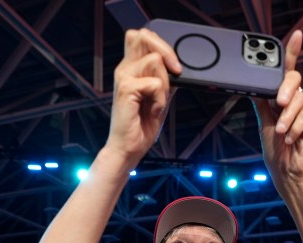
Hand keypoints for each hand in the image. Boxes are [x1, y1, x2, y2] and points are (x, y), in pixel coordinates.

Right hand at [105, 28, 181, 167]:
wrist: (129, 147)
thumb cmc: (141, 125)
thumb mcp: (160, 98)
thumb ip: (166, 80)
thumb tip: (178, 67)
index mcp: (132, 68)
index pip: (143, 37)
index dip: (162, 44)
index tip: (175, 66)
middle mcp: (125, 69)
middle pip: (143, 36)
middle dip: (166, 51)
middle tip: (175, 72)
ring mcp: (124, 77)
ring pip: (155, 60)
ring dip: (165, 82)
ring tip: (158, 101)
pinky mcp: (126, 89)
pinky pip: (155, 83)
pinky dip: (161, 99)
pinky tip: (154, 110)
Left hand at [253, 31, 302, 183]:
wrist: (284, 170)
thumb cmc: (274, 149)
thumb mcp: (262, 122)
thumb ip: (260, 102)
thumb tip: (252, 84)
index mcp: (280, 97)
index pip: (285, 71)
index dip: (292, 52)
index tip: (296, 36)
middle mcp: (293, 100)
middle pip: (294, 79)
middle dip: (286, 89)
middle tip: (278, 102)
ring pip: (299, 100)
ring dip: (286, 117)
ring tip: (279, 131)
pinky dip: (294, 128)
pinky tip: (288, 138)